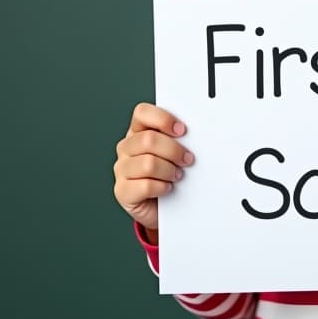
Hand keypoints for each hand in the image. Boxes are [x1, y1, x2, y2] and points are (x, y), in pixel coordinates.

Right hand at [113, 102, 193, 237]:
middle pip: (148, 139)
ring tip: (177, 175)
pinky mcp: (122, 191)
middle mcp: (126, 148)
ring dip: (169, 171)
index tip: (182, 130)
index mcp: (138, 131)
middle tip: (187, 159)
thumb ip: (177, 139)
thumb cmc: (169, 173)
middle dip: (174, 150)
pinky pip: (145, 185)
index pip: (142, 113)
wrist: (160, 206)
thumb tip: (196, 135)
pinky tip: (167, 188)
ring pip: (148, 163)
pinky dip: (162, 187)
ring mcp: (121, 169)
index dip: (163, 119)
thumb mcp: (173, 152)